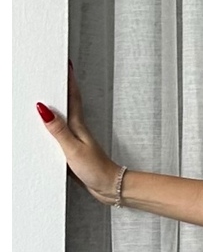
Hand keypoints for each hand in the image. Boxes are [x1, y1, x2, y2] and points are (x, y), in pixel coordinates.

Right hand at [35, 61, 121, 204]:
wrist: (110, 187)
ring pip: (61, 118)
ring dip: (55, 106)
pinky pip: (59, 134)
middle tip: (52, 71)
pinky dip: (52, 127)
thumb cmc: (97, 169)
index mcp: (77, 125)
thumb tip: (43, 109)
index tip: (65, 63)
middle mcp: (76, 129)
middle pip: (65, 104)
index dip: (68, 79)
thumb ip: (58, 129)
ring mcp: (74, 139)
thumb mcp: (73, 148)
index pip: (71, 96)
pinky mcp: (72, 151)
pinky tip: (48, 129)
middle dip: (59, 87)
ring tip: (46, 94)